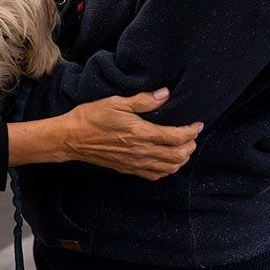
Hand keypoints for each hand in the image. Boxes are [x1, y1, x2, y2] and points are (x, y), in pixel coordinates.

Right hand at [62, 89, 202, 179]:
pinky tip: (168, 161)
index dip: (191, 131)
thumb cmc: (92, 117)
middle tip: (192, 135)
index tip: (197, 124)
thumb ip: (143, 100)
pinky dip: (168, 169)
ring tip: (184, 147)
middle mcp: (141, 152)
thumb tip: (165, 94)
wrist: (71, 138)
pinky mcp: (129, 170)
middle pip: (178, 155)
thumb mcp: (116, 102)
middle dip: (190, 145)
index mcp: (140, 133)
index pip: (176, 137)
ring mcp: (135, 164)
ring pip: (170, 167)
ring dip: (182, 158)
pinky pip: (156, 175)